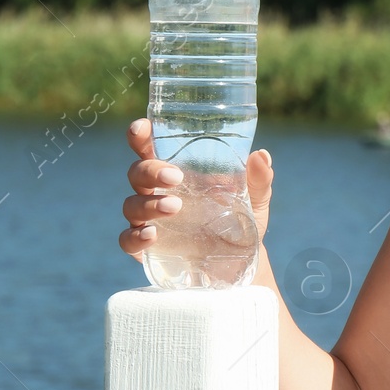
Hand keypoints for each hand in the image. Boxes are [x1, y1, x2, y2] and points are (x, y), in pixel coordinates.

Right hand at [119, 118, 274, 263]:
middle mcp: (156, 191)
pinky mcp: (147, 248)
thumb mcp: (255, 198)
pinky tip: (152, 235)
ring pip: (131, 205)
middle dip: (151, 171)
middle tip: (175, 177)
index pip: (150, 147)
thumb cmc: (239, 219)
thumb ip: (258, 178)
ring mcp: (149, 220)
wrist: (239, 261)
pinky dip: (135, 237)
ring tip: (175, 206)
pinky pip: (128, 240)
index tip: (141, 128)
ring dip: (148, 204)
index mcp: (176, 170)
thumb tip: (261, 155)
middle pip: (137, 173)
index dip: (140, 135)